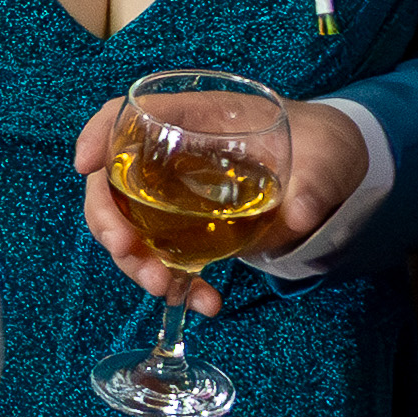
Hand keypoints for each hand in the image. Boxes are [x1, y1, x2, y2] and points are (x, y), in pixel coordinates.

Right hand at [74, 92, 364, 311]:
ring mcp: (177, 195)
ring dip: (137, 262)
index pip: (128, 113)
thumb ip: (314, 182)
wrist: (333, 172)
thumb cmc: (322, 145)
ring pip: (130, 226)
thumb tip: (299, 216)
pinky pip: (165, 256)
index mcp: (197, 118)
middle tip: (127, 251)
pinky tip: (205, 303)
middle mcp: (174, 155)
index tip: (84, 165)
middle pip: (113, 180)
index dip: (97, 134)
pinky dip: (179, 283)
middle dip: (110, 221)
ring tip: (166, 289)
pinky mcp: (191, 230)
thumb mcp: (327, 155)